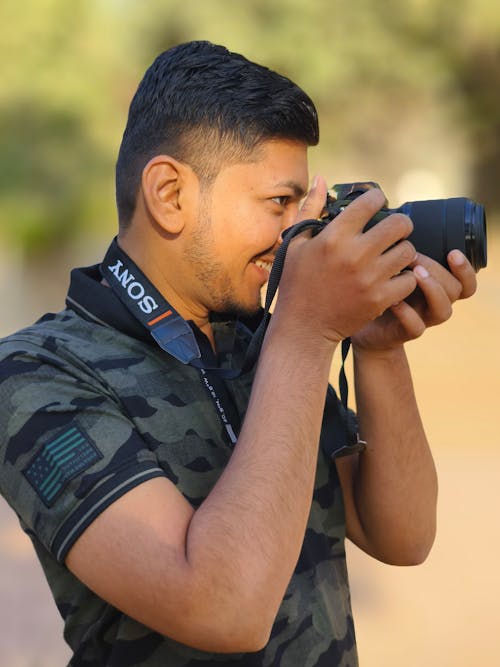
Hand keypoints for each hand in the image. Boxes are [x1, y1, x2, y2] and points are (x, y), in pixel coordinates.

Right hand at [275, 177, 418, 344]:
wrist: (303, 327)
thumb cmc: (297, 283)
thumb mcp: (296, 244)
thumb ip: (310, 209)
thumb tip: (321, 178)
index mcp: (334, 237)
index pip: (371, 201)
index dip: (377, 199)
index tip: (376, 206)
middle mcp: (354, 254)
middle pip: (400, 224)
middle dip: (400, 224)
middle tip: (393, 231)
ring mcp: (370, 278)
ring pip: (408, 251)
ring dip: (402, 251)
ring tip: (392, 256)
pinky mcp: (380, 299)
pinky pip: (410, 279)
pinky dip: (404, 279)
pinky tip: (392, 279)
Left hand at [351, 248, 476, 350]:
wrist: (365, 325)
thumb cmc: (379, 292)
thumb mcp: (392, 270)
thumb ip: (401, 254)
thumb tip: (396, 223)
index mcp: (438, 287)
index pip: (465, 281)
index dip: (465, 269)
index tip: (452, 252)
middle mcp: (435, 303)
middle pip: (455, 289)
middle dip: (438, 271)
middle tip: (415, 257)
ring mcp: (423, 319)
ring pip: (443, 310)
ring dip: (432, 289)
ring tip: (413, 274)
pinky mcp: (405, 333)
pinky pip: (416, 327)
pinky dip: (407, 314)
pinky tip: (393, 301)